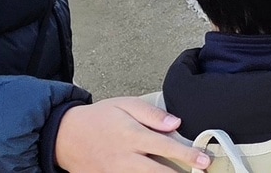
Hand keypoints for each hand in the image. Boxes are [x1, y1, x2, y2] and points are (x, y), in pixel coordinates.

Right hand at [55, 97, 210, 172]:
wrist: (65, 136)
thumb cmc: (99, 118)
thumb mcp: (125, 105)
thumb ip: (152, 114)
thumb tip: (176, 123)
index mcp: (132, 135)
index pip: (166, 146)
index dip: (187, 154)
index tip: (204, 159)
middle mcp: (126, 158)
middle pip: (159, 172)